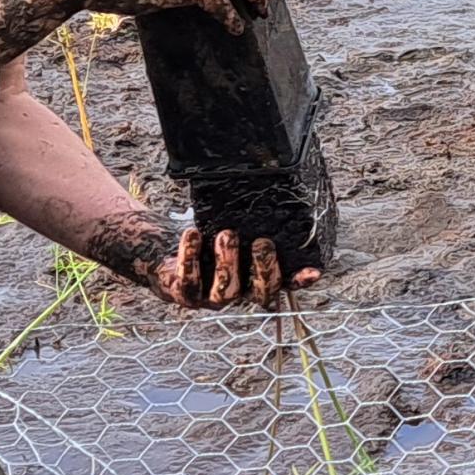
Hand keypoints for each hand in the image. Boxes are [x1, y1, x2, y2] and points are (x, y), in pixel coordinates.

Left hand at [153, 226, 318, 308]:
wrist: (160, 249)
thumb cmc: (202, 232)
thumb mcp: (230, 222)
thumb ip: (251, 215)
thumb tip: (271, 178)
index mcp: (253, 276)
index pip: (284, 283)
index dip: (300, 281)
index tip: (314, 270)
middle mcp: (237, 291)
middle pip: (261, 294)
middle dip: (264, 269)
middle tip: (263, 242)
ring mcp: (209, 297)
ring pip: (227, 293)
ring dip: (229, 262)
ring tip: (226, 234)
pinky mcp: (182, 293)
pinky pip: (189, 281)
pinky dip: (191, 257)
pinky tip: (193, 234)